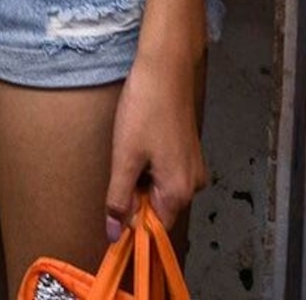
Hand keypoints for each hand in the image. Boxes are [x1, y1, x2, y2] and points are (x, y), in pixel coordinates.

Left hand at [106, 41, 208, 234]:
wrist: (165, 69)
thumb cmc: (145, 109)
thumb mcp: (125, 158)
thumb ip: (119, 200)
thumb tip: (115, 235)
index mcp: (179, 192)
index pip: (154, 228)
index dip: (131, 224)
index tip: (112, 212)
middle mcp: (193, 184)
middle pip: (157, 208)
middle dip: (134, 196)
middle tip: (121, 166)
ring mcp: (193, 167)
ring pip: (160, 189)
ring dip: (141, 178)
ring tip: (132, 149)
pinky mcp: (189, 152)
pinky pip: (166, 172)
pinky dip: (150, 165)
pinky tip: (141, 142)